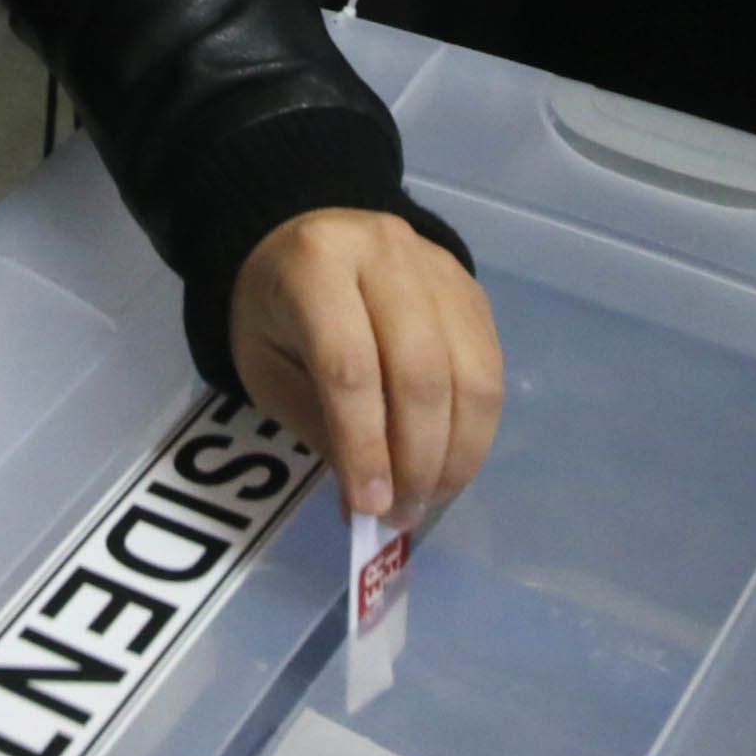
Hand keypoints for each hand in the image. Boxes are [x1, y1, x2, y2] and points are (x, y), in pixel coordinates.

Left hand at [226, 208, 504, 521]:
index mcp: (317, 265)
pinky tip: (450, 462)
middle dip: (416, 458)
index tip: (368, 506)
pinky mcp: (472, 291)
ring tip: (429, 497)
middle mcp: (386, 255)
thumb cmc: (275, 313)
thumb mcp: (266, 368)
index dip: (364, 444)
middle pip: (420, 372)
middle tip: (403, 514)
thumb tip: (370, 499)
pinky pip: (489, 370)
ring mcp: (439, 269)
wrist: (307, 242)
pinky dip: (476, 430)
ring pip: (470, 375)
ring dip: (457, 452)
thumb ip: (317, 426)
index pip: (350, 365)